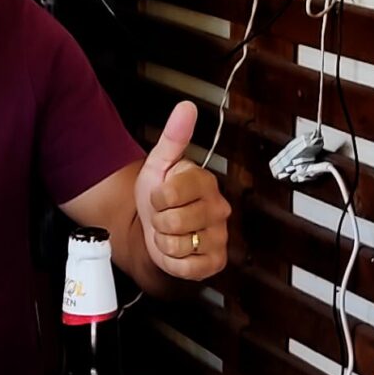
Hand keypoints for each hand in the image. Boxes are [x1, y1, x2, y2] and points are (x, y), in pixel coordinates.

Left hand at [134, 102, 229, 280]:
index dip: (156, 199)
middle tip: (165, 216)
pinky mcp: (215, 261)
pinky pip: (187, 267)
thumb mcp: (159, 164)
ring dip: (165, 242)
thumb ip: (173, 136)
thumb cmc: (158, 197)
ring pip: (177, 245)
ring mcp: (219, 236)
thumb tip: (187, 107)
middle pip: (173, 222)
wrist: (154, 229)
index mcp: (204, 182)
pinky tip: (179, 250)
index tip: (161, 196)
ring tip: (170, 233)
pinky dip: (174, 262)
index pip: (170, 194)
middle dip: (160, 222)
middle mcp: (218, 208)